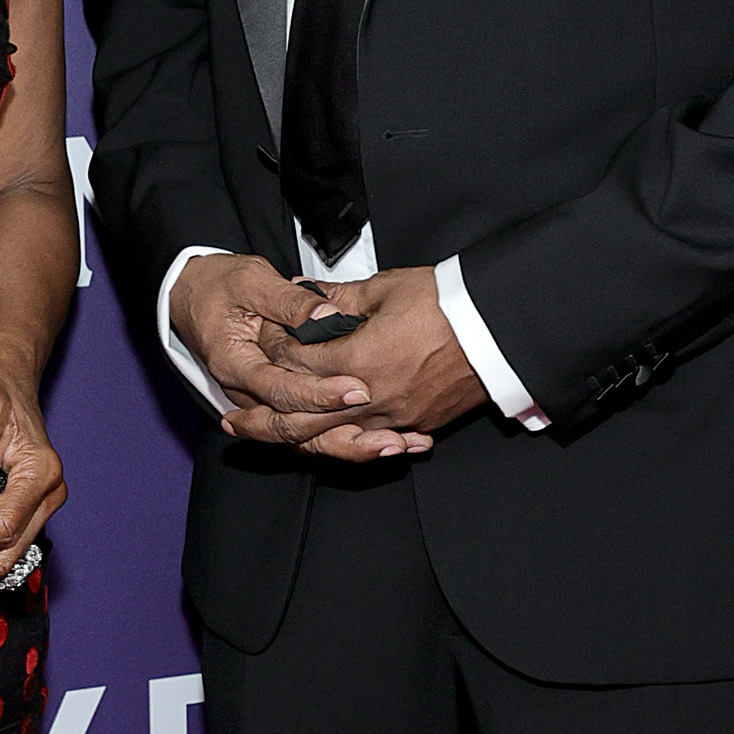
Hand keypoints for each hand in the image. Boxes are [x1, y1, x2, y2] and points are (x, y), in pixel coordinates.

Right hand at [175, 251, 427, 462]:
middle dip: (346, 434)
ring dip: (354, 447)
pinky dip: (351, 440)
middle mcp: (247, 394)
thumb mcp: (250, 281)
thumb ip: (288, 301)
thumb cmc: (219, 285)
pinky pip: (314, 433)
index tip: (357, 388)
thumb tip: (324, 314)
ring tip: (399, 445)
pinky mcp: (280, 405)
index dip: (320, 394)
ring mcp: (263, 404)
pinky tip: (391, 440)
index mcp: (235, 365)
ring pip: (307, 441)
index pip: (279, 391)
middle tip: (390, 433)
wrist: (193, 294)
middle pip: (295, 431)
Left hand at [221, 264, 489, 456]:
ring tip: (269, 441)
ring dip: (296, 441)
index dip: (274, 354)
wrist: (500, 330)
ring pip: (331, 438)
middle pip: (301, 418)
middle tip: (232, 425)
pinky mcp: (415, 423)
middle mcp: (369, 397)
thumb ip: (339, 297)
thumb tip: (305, 294)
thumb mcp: (386, 288)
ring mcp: (393, 416)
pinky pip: (370, 443)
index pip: (296, 365)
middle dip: (262, 423)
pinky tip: (325, 445)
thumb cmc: (447, 303)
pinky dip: (344, 445)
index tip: (262, 344)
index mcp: (357, 360)